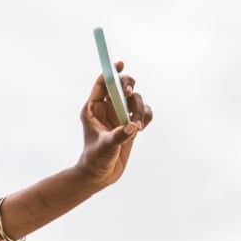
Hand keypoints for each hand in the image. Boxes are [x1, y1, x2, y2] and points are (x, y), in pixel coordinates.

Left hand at [75, 61, 153, 187]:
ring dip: (140, 108)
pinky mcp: (131, 124)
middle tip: (129, 95)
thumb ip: (118, 135)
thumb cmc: (95, 159)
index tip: (120, 64)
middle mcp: (107, 109)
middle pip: (122, 86)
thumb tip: (133, 126)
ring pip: (135, 99)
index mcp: (93, 108)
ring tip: (136, 127)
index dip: (111, 71)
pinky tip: (140, 129)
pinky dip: (146, 116)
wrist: (101, 175)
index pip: (103, 83)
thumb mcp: (105, 146)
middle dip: (128, 87)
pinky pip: (144, 111)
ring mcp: (120, 116)